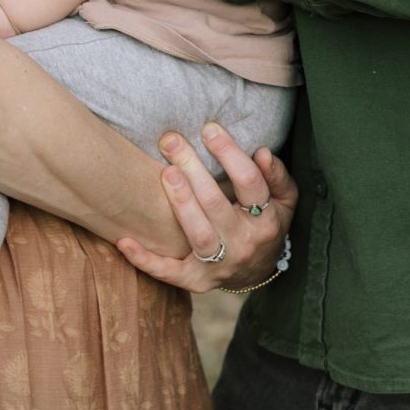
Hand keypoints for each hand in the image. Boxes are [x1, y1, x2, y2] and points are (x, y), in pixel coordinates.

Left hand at [118, 126, 298, 292]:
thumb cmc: (267, 223)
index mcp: (266, 222)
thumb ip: (276, 175)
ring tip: (165, 174)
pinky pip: (170, 273)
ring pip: (198, 235)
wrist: (257, 271)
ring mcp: (219, 266)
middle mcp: (243, 245)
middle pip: (217, 205)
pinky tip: (124, 241)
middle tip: (171, 142)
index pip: (249, 184)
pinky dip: (146, 260)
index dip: (230, 154)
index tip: (209, 129)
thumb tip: (262, 151)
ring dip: (181, 204)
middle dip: (193, 171)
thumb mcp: (284, 200)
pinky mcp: (196, 281)